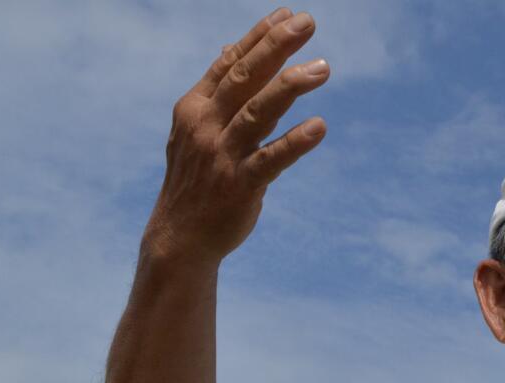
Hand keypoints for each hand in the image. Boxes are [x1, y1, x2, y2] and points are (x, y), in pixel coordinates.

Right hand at [141, 8, 328, 265]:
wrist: (180, 237)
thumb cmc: (197, 180)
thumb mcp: (196, 130)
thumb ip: (217, 92)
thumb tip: (229, 50)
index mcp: (195, 108)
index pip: (230, 63)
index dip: (259, 36)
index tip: (287, 13)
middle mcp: (206, 126)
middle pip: (245, 77)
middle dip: (276, 46)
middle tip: (307, 22)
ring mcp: (222, 155)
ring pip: (258, 112)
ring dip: (291, 86)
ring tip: (323, 68)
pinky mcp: (240, 185)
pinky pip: (271, 160)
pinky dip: (295, 142)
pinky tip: (319, 126)